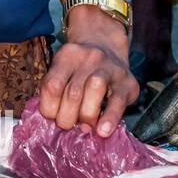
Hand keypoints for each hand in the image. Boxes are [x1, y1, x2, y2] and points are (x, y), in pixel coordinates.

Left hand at [39, 10, 137, 136]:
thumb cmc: (79, 69)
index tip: (52, 117)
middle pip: (73, 92)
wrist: (107, 46)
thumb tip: (55, 124)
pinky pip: (118, 101)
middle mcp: (89, 58)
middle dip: (67, 117)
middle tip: (68, 125)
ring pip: (95, 91)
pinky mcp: (128, 82)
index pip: (53, 85)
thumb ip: (56, 92)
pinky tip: (102, 131)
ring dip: (86, 116)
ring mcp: (110, 68)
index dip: (49, 108)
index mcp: (67, 56)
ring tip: (84, 126)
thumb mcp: (63, 71)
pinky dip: (109, 118)